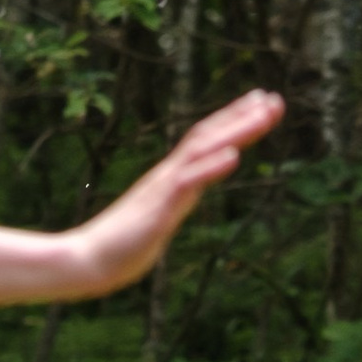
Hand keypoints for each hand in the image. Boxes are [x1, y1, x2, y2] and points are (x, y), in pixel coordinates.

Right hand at [69, 93, 284, 295]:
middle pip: (208, 137)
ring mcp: (163, 189)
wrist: (86, 262)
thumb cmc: (119, 247)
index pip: (204, 142)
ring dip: (235, 131)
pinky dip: (211, 167)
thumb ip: (173, 204)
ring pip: (202, 150)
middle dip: (243, 117)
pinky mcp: (158, 208)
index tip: (260, 105)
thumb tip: (185, 197)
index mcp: (170, 180)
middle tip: (275, 98)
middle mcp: (168, 176)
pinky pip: (187, 183)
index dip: (233, 122)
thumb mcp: (157, 220)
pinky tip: (234, 155)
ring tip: (264, 114)